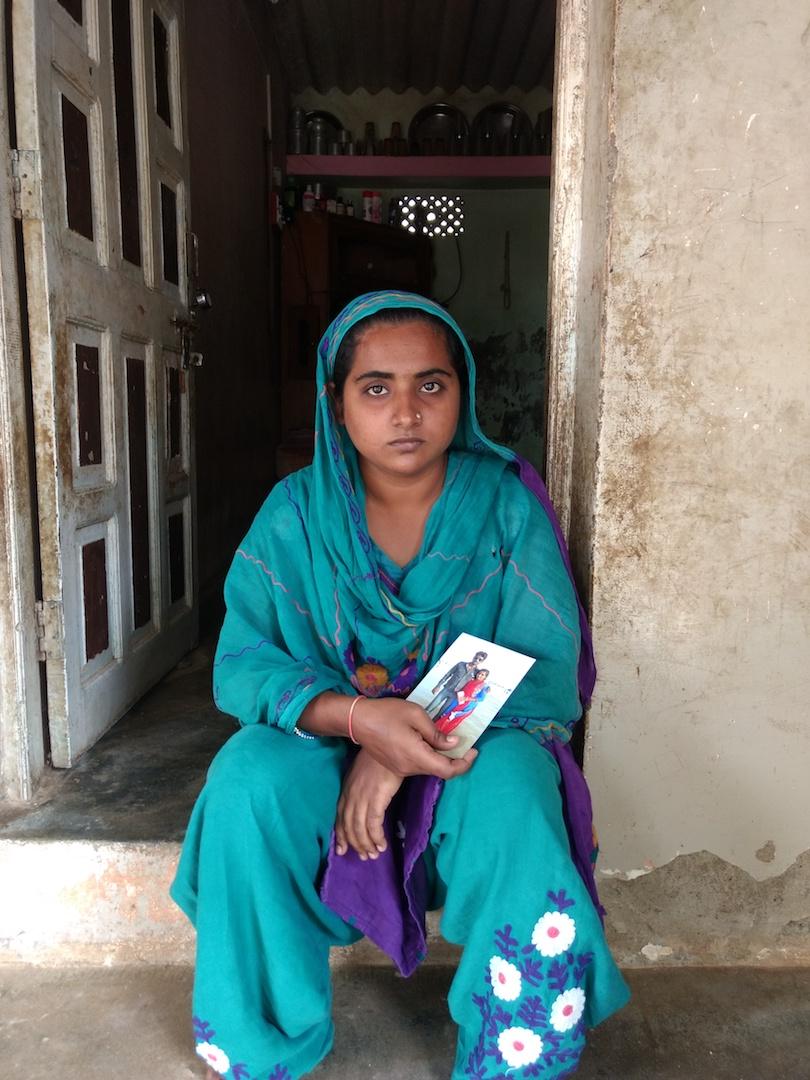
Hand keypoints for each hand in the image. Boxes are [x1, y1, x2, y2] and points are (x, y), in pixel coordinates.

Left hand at [335, 751, 402, 859]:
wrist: (389, 742)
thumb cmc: (381, 755)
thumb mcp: (365, 772)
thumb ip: (363, 786)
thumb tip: (366, 799)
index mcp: (348, 789)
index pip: (340, 816)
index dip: (341, 834)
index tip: (342, 849)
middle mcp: (351, 795)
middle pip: (349, 826)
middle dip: (355, 843)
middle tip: (364, 856)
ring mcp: (362, 797)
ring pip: (359, 829)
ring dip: (366, 844)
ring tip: (374, 854)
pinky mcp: (376, 799)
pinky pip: (373, 825)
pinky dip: (376, 838)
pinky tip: (382, 845)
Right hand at [351, 697, 477, 779]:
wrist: (357, 720)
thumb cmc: (386, 713)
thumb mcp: (416, 715)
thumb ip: (436, 733)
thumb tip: (454, 743)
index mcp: (417, 756)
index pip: (448, 771)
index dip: (464, 764)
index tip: (473, 750)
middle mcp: (410, 768)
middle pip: (440, 771)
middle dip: (456, 759)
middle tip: (465, 742)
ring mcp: (401, 769)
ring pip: (429, 768)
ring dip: (442, 758)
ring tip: (447, 738)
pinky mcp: (395, 765)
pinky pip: (418, 765)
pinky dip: (429, 757)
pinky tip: (429, 741)